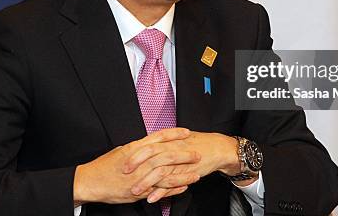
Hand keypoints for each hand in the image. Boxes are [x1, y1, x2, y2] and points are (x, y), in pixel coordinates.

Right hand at [73, 128, 201, 204]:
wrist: (91, 182)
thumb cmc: (104, 166)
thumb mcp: (121, 151)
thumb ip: (137, 148)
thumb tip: (148, 144)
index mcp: (135, 148)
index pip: (159, 138)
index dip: (174, 134)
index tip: (187, 132)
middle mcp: (139, 161)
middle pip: (167, 155)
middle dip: (184, 154)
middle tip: (197, 153)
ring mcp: (140, 177)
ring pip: (166, 174)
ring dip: (183, 174)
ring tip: (196, 173)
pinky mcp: (139, 191)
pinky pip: (160, 190)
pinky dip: (173, 189)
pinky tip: (184, 187)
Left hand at [125, 131, 246, 201]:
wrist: (216, 148)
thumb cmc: (194, 144)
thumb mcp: (175, 140)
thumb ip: (159, 144)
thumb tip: (141, 148)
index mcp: (167, 140)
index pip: (147, 143)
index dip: (134, 152)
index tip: (121, 160)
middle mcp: (172, 148)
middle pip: (151, 154)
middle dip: (136, 164)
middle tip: (124, 173)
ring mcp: (180, 161)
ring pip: (160, 170)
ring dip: (146, 182)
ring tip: (134, 191)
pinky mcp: (187, 172)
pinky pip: (172, 183)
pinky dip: (161, 192)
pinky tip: (152, 198)